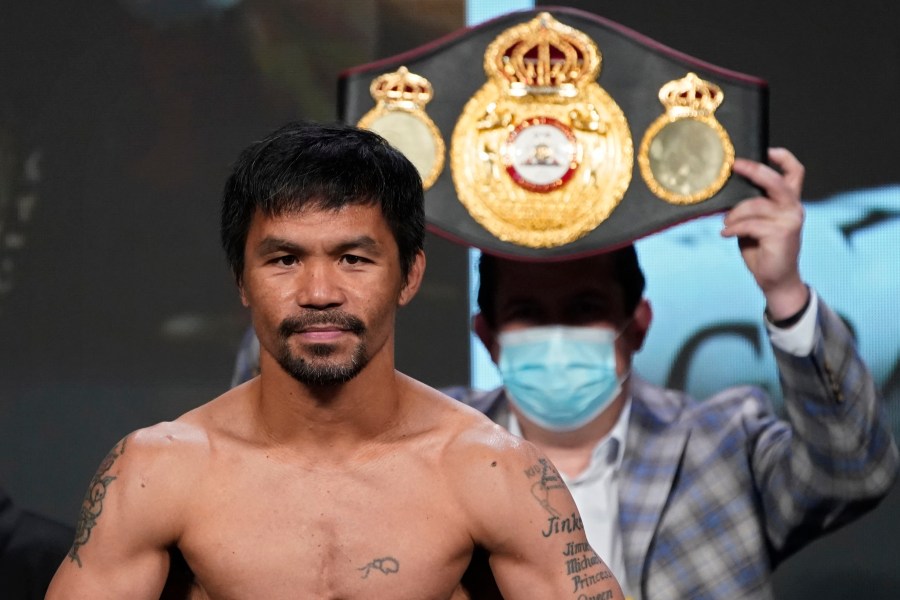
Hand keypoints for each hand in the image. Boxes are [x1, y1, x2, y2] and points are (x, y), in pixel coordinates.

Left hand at [723, 148, 807, 319]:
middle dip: (753, 170)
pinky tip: (725, 234)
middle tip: (733, 166)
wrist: (775, 279)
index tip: (766, 149)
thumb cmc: (762, 249)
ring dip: (734, 214)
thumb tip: (728, 191)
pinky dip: (734, 228)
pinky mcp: (781, 234)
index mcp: (789, 202)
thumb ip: (751, 206)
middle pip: (776, 180)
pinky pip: (750, 224)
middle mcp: (793, 208)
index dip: (782, 157)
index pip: (794, 172)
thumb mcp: (755, 222)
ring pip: (756, 205)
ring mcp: (789, 220)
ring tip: (725, 224)